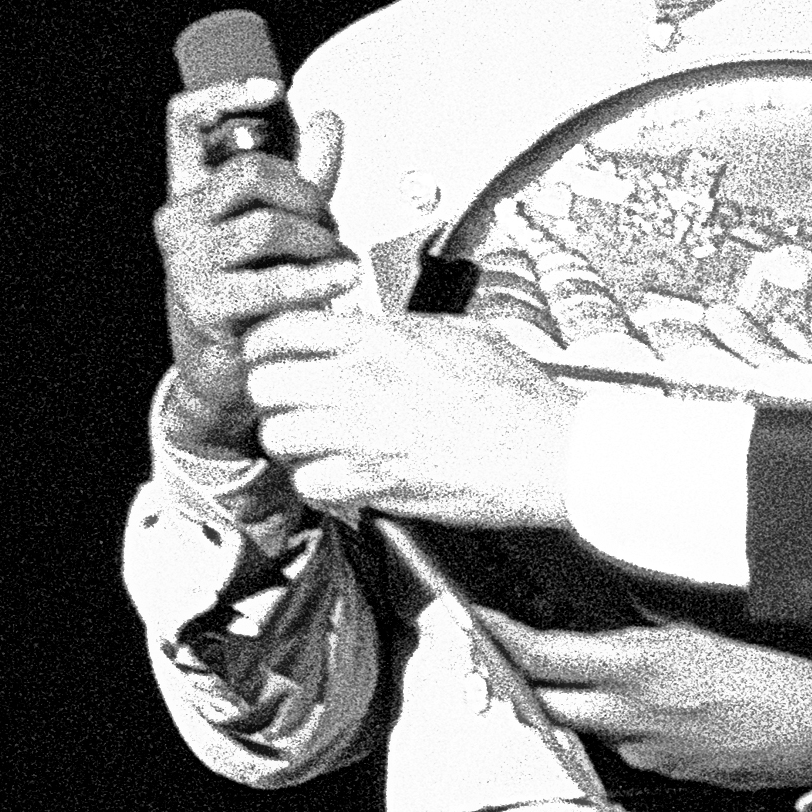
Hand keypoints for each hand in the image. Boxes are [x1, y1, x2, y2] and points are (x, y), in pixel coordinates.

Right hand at [154, 77, 355, 453]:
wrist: (227, 376)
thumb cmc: (250, 294)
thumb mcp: (278, 228)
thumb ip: (304, 176)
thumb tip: (326, 119)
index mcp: (189, 191)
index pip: (184, 121)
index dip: (226, 93)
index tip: (274, 89)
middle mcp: (179, 219)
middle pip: (249, 169)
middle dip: (307, 191)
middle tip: (330, 223)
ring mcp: (187, 263)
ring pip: (267, 223)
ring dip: (318, 238)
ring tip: (336, 259)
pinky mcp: (206, 305)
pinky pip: (273, 279)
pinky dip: (319, 276)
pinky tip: (341, 278)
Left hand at [241, 310, 574, 526]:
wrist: (548, 450)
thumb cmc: (517, 395)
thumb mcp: (458, 333)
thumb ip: (401, 329)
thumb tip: (374, 327)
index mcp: (378, 338)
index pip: (283, 327)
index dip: (269, 342)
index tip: (274, 353)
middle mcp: (358, 382)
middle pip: (264, 383)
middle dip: (273, 394)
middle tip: (291, 401)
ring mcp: (359, 435)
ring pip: (276, 436)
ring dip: (291, 442)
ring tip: (314, 443)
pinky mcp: (370, 484)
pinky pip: (308, 484)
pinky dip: (317, 484)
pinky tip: (340, 476)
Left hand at [477, 614, 811, 791]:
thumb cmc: (775, 663)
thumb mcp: (703, 626)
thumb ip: (647, 627)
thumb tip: (612, 617)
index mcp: (634, 665)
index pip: (539, 656)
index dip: (496, 640)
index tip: (469, 620)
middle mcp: (626, 712)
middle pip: (540, 703)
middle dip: (517, 681)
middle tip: (503, 653)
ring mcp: (643, 749)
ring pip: (582, 724)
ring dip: (573, 701)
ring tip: (587, 672)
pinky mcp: (665, 772)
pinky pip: (624, 743)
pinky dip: (620, 722)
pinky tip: (653, 703)